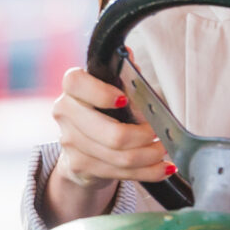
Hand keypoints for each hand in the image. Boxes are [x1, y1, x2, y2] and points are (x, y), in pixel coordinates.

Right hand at [44, 67, 173, 225]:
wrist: (84, 148)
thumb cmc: (105, 111)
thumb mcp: (115, 89)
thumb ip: (123, 76)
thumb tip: (129, 55)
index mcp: (72, 89)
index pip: (76, 83)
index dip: (101, 92)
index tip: (124, 100)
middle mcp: (65, 113)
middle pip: (110, 133)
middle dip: (144, 136)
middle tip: (161, 134)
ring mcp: (70, 142)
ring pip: (119, 157)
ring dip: (150, 156)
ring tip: (165, 150)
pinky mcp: (79, 166)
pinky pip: (119, 173)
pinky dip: (147, 171)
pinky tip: (162, 168)